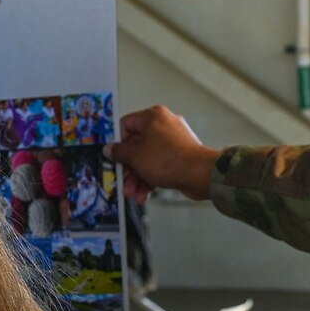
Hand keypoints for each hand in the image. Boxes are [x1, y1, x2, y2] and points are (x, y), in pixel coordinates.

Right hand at [104, 106, 219, 204]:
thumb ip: (119, 152)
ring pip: (148, 158)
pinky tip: (145, 193)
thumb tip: (110, 149)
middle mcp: (164, 125)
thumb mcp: (135, 156)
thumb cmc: (171, 160)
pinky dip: (151, 178)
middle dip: (128, 168)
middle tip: (122, 180)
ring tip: (133, 193)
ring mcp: (174, 141)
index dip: (117, 142)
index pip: (126, 124)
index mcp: (153, 117)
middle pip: (137, 145)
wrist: (200, 174)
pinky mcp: (180, 156)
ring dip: (138, 177)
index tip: (112, 155)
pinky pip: (160, 165)